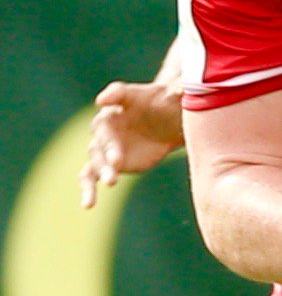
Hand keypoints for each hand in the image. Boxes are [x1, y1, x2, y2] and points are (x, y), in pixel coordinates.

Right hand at [79, 80, 185, 206]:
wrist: (166, 123)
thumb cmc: (167, 105)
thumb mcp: (174, 98)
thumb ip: (176, 94)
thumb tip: (180, 90)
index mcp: (123, 100)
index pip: (115, 95)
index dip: (110, 97)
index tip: (102, 101)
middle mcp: (108, 122)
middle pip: (104, 134)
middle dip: (109, 148)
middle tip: (117, 162)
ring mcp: (106, 144)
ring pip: (96, 157)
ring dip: (101, 170)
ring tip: (111, 182)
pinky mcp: (109, 163)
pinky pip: (93, 176)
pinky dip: (89, 189)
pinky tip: (88, 205)